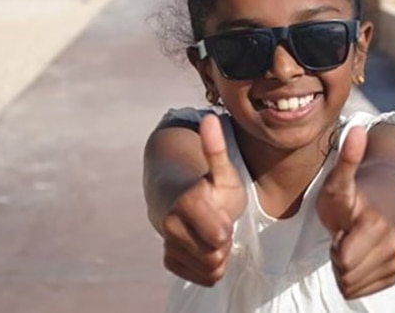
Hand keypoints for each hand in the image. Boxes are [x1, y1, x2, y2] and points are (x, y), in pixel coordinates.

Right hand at [161, 114, 246, 286]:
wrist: (179, 200)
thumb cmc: (209, 185)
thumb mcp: (222, 170)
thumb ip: (216, 149)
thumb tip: (210, 117)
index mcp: (188, 201)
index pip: (219, 236)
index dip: (226, 227)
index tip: (222, 215)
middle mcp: (171, 223)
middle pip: (215, 256)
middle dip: (223, 242)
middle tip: (218, 223)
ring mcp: (168, 243)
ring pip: (209, 268)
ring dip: (218, 254)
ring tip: (212, 233)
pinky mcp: (169, 260)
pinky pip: (201, 277)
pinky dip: (208, 265)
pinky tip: (204, 245)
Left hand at [316, 126, 394, 298]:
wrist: (382, 200)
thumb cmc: (352, 193)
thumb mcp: (340, 178)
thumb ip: (347, 159)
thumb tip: (357, 128)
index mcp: (373, 224)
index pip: (344, 260)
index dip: (336, 246)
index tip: (341, 231)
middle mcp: (388, 242)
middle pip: (346, 275)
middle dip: (338, 257)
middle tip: (343, 234)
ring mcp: (394, 257)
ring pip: (353, 284)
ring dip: (346, 266)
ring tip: (350, 241)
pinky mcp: (394, 271)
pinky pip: (362, 289)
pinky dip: (357, 276)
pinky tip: (359, 253)